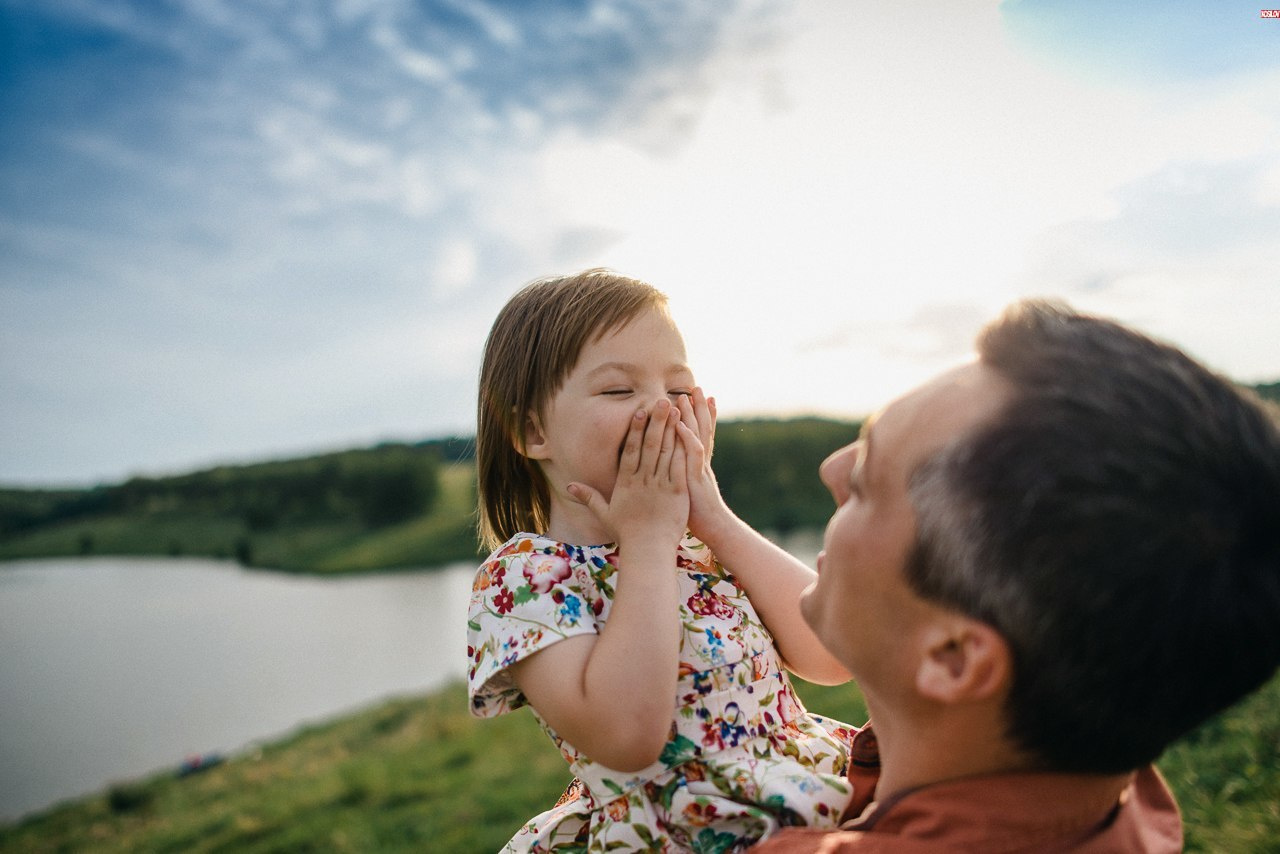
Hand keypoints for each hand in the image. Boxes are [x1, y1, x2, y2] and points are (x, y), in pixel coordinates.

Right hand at [567, 399, 688, 550]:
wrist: (648, 551)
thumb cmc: (626, 534)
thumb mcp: (604, 514)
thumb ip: (588, 496)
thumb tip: (568, 485)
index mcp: (626, 483)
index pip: (631, 450)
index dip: (636, 429)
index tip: (640, 411)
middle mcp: (643, 481)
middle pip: (650, 445)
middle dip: (657, 421)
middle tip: (662, 399)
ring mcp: (661, 486)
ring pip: (667, 452)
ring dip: (672, 429)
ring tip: (677, 410)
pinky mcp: (678, 493)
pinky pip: (681, 467)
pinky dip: (684, 450)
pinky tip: (689, 434)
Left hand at [676, 387, 731, 541]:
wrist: (713, 528)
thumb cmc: (695, 514)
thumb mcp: (684, 490)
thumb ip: (679, 477)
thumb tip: (670, 472)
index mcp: (695, 463)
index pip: (697, 433)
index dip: (696, 415)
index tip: (693, 398)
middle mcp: (699, 461)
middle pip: (700, 428)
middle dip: (697, 407)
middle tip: (694, 386)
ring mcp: (699, 467)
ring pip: (698, 435)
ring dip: (693, 415)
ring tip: (688, 395)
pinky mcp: (696, 477)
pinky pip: (694, 454)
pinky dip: (688, 438)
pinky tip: (682, 424)